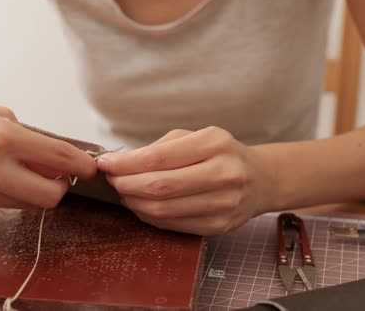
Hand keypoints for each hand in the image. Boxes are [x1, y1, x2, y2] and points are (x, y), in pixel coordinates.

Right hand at [0, 91, 95, 213]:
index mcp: (1, 138)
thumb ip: (27, 137)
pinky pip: (4, 205)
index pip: (60, 159)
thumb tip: (54, 159)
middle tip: (56, 173)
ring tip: (18, 169)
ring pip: (29, 205)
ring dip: (34, 190)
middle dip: (60, 186)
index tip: (92, 167)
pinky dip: (10, 193)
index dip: (83, 165)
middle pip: (51, 197)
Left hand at [97, 127, 278, 235]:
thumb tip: (118, 163)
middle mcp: (224, 173)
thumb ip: (159, 148)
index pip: (159, 158)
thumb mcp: (195, 137)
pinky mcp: (218, 226)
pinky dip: (149, 217)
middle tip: (111, 180)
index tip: (105, 163)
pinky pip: (173, 225)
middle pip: (159, 186)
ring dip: (134, 203)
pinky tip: (142, 206)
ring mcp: (224, 204)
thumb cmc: (220, 154)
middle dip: (125, 184)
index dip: (126, 163)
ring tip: (124, 193)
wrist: (260, 180)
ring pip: (163, 210)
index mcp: (215, 144)